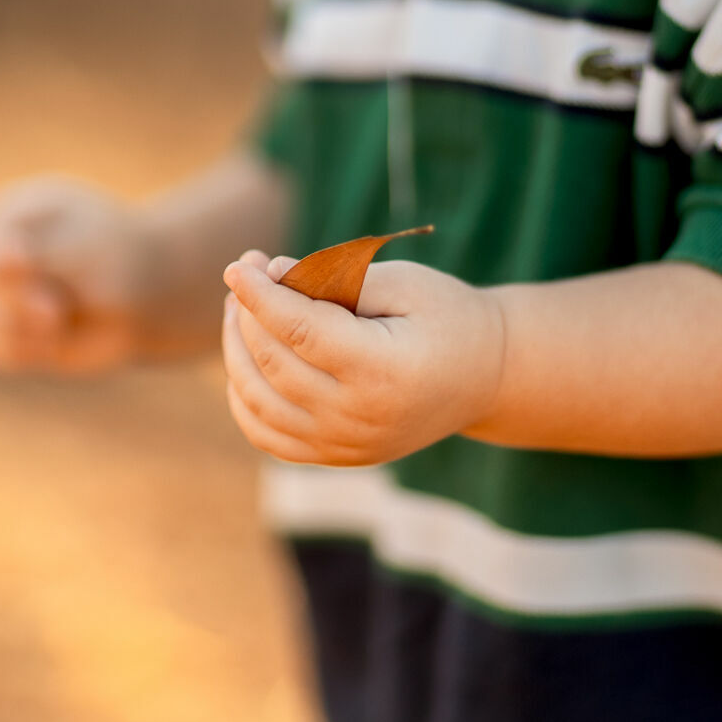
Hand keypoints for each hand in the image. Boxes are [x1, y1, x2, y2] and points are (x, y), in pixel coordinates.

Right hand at [0, 174, 160, 374]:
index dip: (17, 279)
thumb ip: (36, 255)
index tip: (55, 297)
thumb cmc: (118, 260)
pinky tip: (56, 339)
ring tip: (60, 322)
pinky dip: (26, 353)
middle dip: (14, 309)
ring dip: (22, 333)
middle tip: (57, 314)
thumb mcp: (84, 250)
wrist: (146, 296)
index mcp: (11, 215)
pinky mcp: (5, 327)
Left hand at [220, 250, 506, 465]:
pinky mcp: (336, 456)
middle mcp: (361, 418)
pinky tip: (246, 357)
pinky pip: (265, 434)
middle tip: (245, 272)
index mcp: (384, 371)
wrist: (486, 377)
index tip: (239, 265)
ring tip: (239, 308)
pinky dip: (243, 395)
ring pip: (259, 400)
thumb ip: (333, 277)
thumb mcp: (402, 282)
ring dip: (236, 349)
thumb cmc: (445, 316)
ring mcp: (346, 446)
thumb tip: (267, 274)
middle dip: (247, 312)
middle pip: (274, 363)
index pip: (299, 331)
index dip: (260, 295)